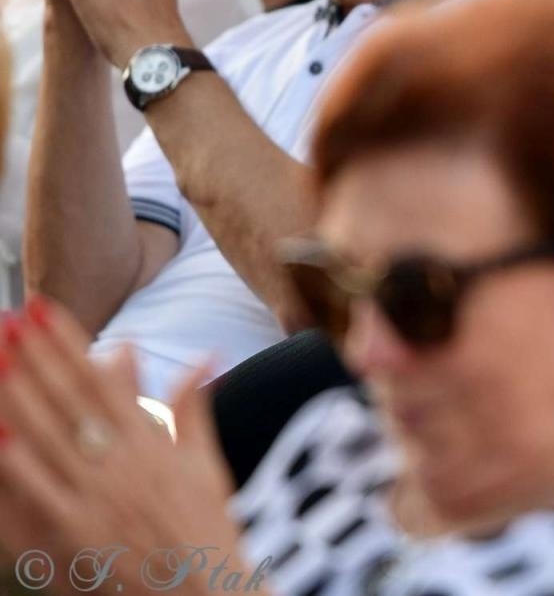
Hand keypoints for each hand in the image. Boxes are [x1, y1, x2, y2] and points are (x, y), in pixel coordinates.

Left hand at [0, 298, 241, 581]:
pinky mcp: (78, 528)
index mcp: (152, 441)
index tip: (46, 311)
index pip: (102, 378)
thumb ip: (193, 407)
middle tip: (12, 318)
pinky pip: (41, 489)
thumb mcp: (206, 463)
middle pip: (72, 398)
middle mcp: (123, 460)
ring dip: (21, 394)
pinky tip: (0, 432)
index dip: (71, 343)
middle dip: (39, 355)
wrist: (206, 589)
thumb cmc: (206, 527)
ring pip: (50, 434)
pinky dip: (18, 460)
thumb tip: (206, 356)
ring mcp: (98, 493)